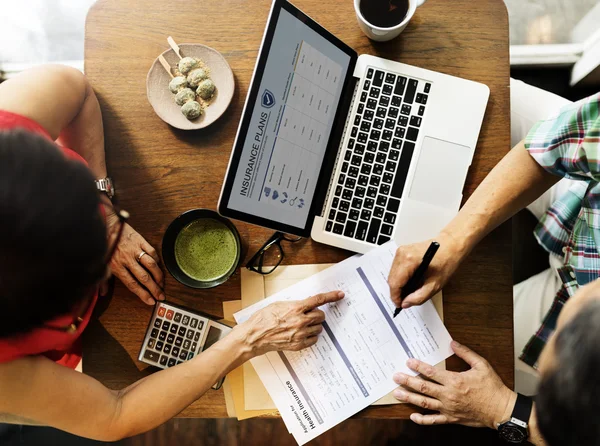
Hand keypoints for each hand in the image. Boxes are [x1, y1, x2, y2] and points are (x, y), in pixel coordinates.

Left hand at [106, 213, 164, 304]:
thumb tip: (103, 294)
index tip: (151, 301)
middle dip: (154, 288)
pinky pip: (152, 252)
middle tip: (161, 295)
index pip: (132, 284)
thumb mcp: (101, 263)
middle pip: (144, 277)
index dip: (143, 294)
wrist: (106, 224)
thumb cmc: (103, 244)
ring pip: (151, 265)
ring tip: (162, 283)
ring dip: (158, 276)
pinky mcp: (141, 241)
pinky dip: (157, 260)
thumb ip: (102, 279)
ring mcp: (135, 250)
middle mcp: (127, 259)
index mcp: (116, 266)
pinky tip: (158, 266)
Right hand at [237, 291, 344, 356]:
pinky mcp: (298, 345)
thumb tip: (306, 304)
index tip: (340, 295)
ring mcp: (300, 334)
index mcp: (296, 308)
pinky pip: (314, 339)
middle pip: (321, 316)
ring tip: (302, 325)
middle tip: (309, 315)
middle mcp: (300, 321)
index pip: (318, 300)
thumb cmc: (263, 319)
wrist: (255, 336)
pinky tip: (302, 333)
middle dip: (317, 314)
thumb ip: (295, 305)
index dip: (332, 296)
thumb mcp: (279, 305)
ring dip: (314, 325)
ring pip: (319, 328)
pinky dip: (311, 336)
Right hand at [388, 232, 466, 308]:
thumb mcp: (435, 284)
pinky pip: (395, 269)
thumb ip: (419, 297)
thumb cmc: (446, 261)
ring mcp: (401, 251)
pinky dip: (400, 278)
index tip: (399, 305)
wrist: (451, 245)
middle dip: (396, 292)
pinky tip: (408, 282)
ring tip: (408, 292)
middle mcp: (402, 254)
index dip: (395, 297)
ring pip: (392, 274)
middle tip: (405, 301)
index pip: (395, 283)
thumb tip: (406, 303)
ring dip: (398, 285)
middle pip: (391, 279)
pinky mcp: (402, 251)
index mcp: (409, 260)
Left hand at [392, 341, 515, 427]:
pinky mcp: (451, 419)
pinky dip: (422, 420)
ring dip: (409, 398)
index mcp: (455, 381)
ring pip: (424, 403)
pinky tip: (412, 416)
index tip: (408, 362)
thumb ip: (466, 353)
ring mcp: (449, 408)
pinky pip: (434, 421)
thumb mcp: (482, 365)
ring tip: (397, 393)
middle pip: (423, 388)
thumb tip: (453, 343)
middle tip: (396, 377)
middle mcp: (449, 395)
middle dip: (407, 381)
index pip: (431, 372)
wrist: (501, 410)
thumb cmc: (492, 387)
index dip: (418, 366)